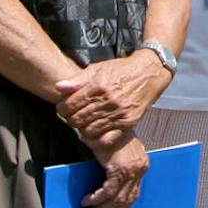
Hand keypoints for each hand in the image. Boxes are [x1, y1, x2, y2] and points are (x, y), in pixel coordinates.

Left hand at [55, 53, 170, 144]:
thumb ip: (77, 79)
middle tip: (74, 115)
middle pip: (77, 120)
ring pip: (89, 131)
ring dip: (83, 128)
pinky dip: (98, 138)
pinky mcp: (128, 122)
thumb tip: (59, 87)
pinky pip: (106, 139)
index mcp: (98, 86)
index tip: (64, 108)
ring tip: (85, 122)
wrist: (149, 72)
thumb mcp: (98, 68)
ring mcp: (118, 113)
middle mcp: (108, 100)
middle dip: (71, 119)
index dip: (62, 108)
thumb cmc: (122, 69)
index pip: (69, 106)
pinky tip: (96, 130)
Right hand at [80, 135, 147, 207]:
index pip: (133, 197)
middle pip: (124, 201)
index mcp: (141, 167)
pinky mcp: (120, 168)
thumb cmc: (109, 137)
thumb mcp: (117, 156)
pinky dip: (96, 199)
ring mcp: (131, 170)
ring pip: (116, 200)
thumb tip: (108, 193)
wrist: (106, 120)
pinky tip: (86, 201)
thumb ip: (117, 171)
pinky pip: (107, 192)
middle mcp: (140, 169)